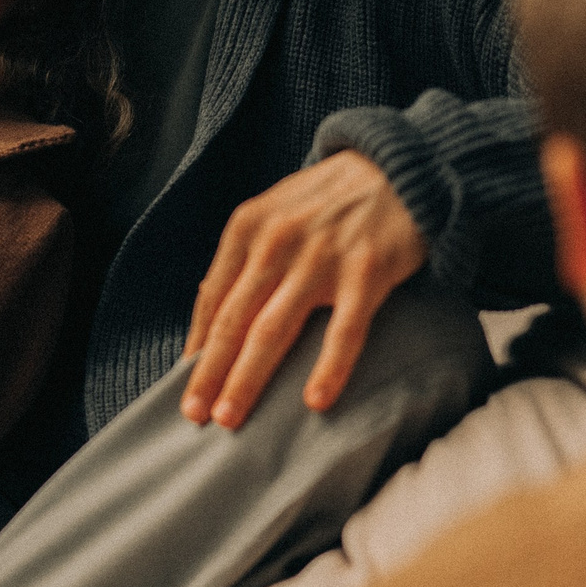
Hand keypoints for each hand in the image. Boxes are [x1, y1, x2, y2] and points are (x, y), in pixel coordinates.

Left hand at [181, 150, 426, 427]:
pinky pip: (344, 330)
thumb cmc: (330, 199)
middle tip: (194, 415)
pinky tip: (315, 402)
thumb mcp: (275, 212)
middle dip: (210, 372)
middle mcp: (277, 242)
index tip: (185, 383)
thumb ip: (247, 257)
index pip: (214, 297)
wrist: (399, 168)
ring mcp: (321, 257)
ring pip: (274, 330)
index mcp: (248, 227)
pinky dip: (328, 368)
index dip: (198, 345)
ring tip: (231, 418)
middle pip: (234, 320)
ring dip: (248, 379)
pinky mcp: (367, 271)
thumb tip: (215, 317)